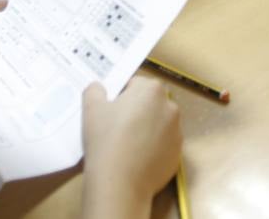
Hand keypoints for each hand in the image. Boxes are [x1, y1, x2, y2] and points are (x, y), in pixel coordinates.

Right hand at [82, 78, 181, 212]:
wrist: (120, 183)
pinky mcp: (178, 154)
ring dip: (146, 130)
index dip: (120, 97)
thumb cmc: (106, 139)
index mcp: (151, 90)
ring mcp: (177, 132)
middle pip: (149, 104)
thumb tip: (99, 88)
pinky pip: (163, 146)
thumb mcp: (91, 108)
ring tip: (126, 147)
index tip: (110, 113)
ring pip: (158, 125)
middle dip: (136, 112)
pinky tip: (136, 160)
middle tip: (116, 129)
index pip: (135, 85)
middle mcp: (170, 107)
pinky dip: (152, 150)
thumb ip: (94, 90)